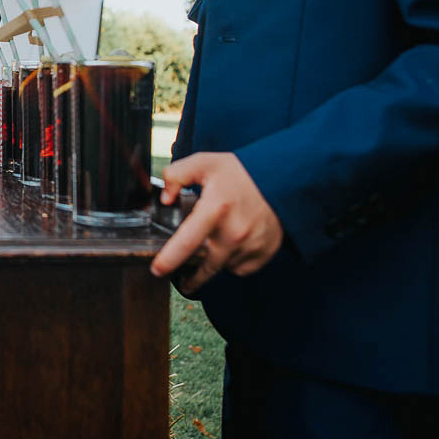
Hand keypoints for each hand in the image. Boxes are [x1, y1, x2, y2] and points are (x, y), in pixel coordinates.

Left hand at [150, 152, 283, 294]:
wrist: (282, 179)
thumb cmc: (240, 172)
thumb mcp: (203, 163)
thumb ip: (176, 176)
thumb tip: (165, 199)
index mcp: (216, 208)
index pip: (188, 241)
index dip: (170, 260)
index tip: (157, 270)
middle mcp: (234, 231)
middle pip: (204, 266)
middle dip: (191, 274)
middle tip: (182, 276)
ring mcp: (251, 245)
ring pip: (222, 267)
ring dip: (214, 262)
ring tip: (214, 246)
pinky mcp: (264, 253)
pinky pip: (240, 268)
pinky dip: (233, 261)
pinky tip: (232, 246)